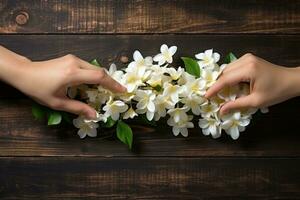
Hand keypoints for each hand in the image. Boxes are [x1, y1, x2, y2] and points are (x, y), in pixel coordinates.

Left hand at [0, 46, 125, 118]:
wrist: (24, 72)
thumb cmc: (38, 88)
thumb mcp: (58, 102)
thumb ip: (78, 108)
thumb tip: (94, 115)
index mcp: (72, 74)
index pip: (100, 76)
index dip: (113, 84)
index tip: (122, 91)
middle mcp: (75, 63)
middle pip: (100, 71)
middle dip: (110, 82)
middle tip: (116, 92)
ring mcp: (73, 59)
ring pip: (94, 68)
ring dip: (102, 78)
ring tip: (106, 90)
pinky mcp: (71, 58)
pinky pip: (88, 66)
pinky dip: (94, 75)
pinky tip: (93, 84)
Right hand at [205, 53, 299, 114]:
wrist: (292, 81)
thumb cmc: (276, 92)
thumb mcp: (256, 101)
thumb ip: (236, 104)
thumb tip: (221, 110)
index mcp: (248, 69)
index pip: (225, 79)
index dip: (214, 89)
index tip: (206, 97)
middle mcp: (246, 60)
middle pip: (224, 72)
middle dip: (218, 84)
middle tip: (214, 97)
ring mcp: (247, 57)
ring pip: (227, 69)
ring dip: (223, 80)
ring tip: (222, 93)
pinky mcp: (249, 58)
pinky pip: (233, 67)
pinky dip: (229, 76)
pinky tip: (231, 85)